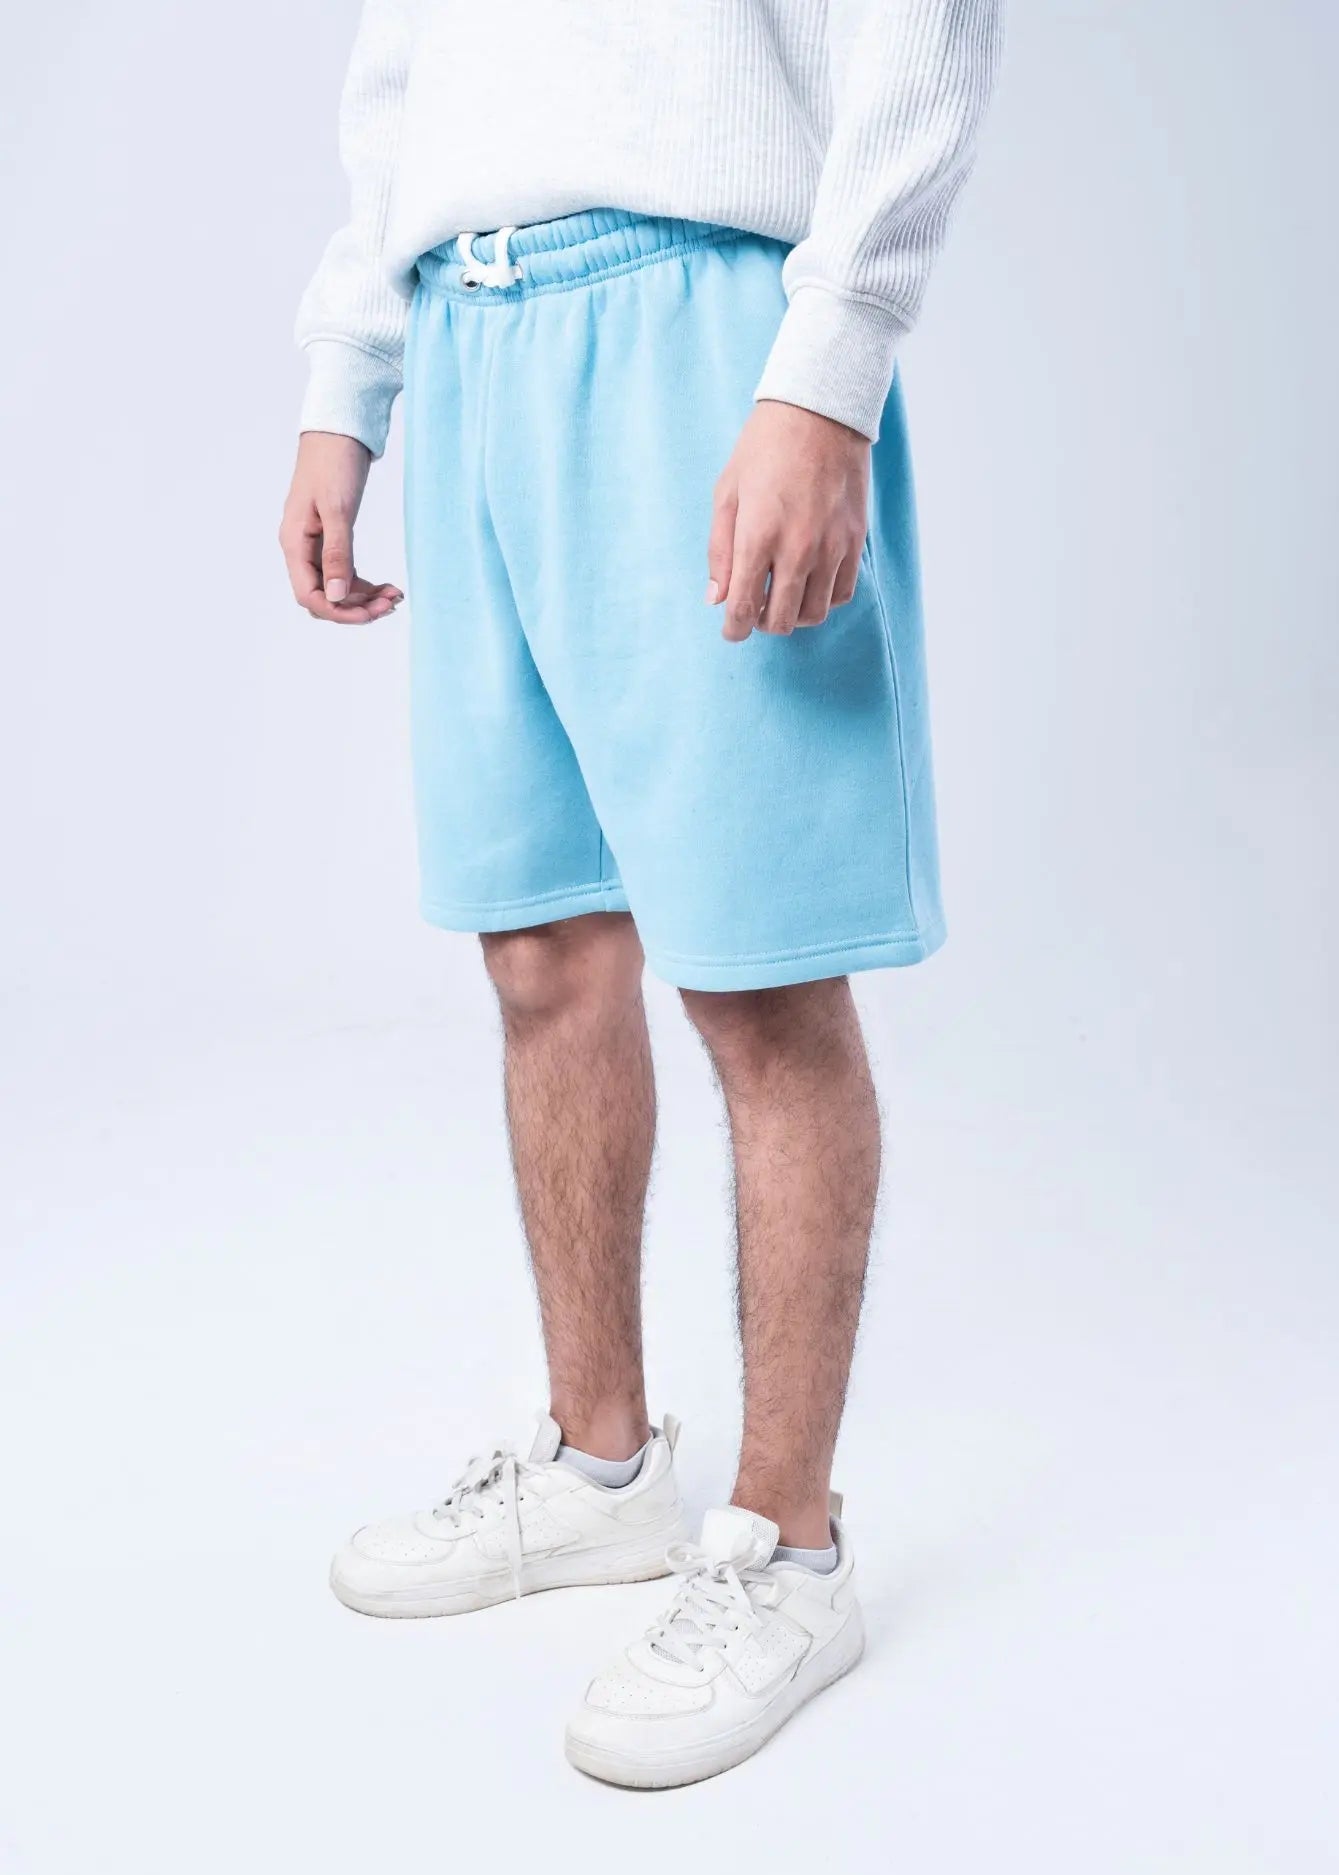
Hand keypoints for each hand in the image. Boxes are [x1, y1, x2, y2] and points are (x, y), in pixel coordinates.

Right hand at [279, 432, 402, 622]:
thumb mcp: (338, 510)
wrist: (338, 430)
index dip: (338, 612)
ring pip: (337, 588)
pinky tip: (389, 586)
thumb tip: (335, 596)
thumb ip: (337, 553)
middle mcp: (301, 549)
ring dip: (365, 599)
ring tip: (396, 596)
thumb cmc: (334, 463)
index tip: (372, 614)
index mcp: (294, 543)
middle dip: (357, 607)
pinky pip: (345, 573)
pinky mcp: (332, 538)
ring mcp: (316, 545)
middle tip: (392, 603)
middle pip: (324, 597)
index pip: (309, 596)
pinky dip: (366, 584)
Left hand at [707, 401, 869, 641]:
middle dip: (762, 624)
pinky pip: (841, 593)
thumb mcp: (727, 493)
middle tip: (755, 608)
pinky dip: (823, 599)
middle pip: (781, 621)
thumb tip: (717, 598)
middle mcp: (798, 549)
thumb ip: (719, 550)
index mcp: (758, 537)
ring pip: (814, 614)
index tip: (732, 630)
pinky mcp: (855, 541)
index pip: (744, 609)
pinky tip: (810, 583)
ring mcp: (831, 547)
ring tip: (783, 595)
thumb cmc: (764, 448)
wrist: (820, 413)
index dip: (734, 629)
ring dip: (794, 614)